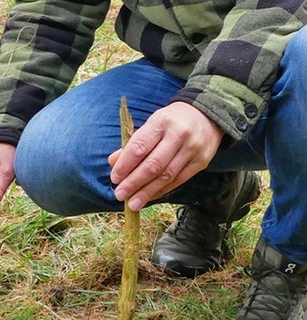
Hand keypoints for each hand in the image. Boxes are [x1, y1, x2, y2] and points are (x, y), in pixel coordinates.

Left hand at [108, 102, 222, 210]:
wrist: (206, 116)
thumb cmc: (171, 120)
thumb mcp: (151, 122)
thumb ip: (134, 142)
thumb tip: (113, 162)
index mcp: (161, 122)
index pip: (140, 146)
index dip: (125, 164)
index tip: (114, 178)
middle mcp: (178, 136)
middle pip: (153, 165)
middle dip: (134, 182)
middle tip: (120, 195)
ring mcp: (192, 150)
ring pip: (166, 176)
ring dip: (147, 192)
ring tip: (133, 203)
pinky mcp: (201, 162)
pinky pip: (178, 180)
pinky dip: (162, 190)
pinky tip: (149, 197)